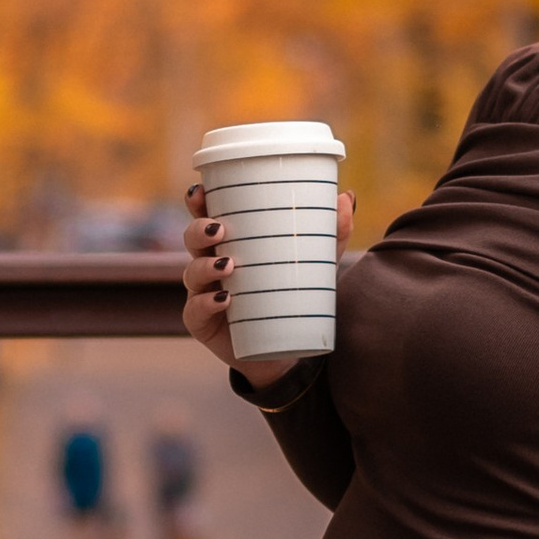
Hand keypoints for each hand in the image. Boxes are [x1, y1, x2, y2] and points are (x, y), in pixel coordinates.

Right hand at [181, 177, 353, 383]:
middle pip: (192, 239)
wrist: (285, 350)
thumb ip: (332, 233)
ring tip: (228, 265)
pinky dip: (206, 303)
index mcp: (229, 242)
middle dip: (199, 229)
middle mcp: (210, 264)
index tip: (201, 189)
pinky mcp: (203, 323)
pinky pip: (195, 310)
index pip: (206, 215)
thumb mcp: (316, 264)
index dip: (197, 200)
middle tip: (219, 228)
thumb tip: (345, 197)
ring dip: (204, 265)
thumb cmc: (292, 296)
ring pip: (192, 272)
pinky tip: (223, 299)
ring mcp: (203, 294)